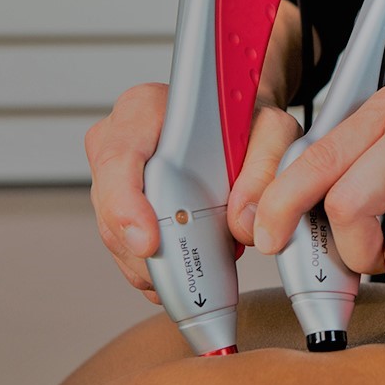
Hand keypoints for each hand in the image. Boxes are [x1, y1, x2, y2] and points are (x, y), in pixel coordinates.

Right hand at [85, 0, 308, 302]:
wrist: (241, 123)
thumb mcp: (272, 129)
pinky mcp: (124, 208)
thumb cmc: (248, 121)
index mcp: (145, 109)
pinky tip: (187, 273)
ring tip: (201, 270)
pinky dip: (158, 269)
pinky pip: (127, 249)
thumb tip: (244, 223)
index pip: (118, 157)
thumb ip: (265, 167)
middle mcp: (119, 141)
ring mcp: (116, 178)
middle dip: (147, 251)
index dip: (125, 204)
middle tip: (188, 274)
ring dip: (156, 264)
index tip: (149, 241)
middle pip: (112, 208)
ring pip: (118, 237)